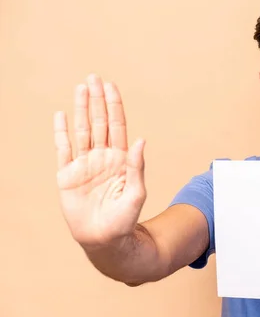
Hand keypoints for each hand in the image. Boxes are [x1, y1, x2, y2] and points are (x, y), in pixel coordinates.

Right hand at [53, 74, 145, 247]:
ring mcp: (85, 165)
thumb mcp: (136, 192)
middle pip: (98, 122)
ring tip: (80, 89)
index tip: (111, 86)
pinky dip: (61, 133)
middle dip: (97, 100)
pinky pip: (63, 149)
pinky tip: (61, 116)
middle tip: (94, 78)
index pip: (117, 126)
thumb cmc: (125, 218)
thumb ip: (137, 166)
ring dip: (80, 110)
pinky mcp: (68, 176)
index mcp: (120, 159)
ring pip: (81, 131)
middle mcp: (102, 157)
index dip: (114, 106)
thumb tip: (141, 140)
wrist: (105, 239)